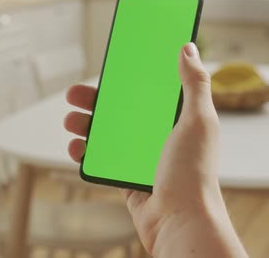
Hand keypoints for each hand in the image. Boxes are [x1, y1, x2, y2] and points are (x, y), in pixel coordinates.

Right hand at [64, 43, 246, 256]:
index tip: (107, 68)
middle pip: (119, 111)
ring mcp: (139, 157)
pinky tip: (76, 147)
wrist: (180, 220)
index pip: (146, 92)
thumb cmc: (193, 171)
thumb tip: (187, 48)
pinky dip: (86, 153)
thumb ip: (194, 84)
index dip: (127, 78)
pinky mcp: (125, 177)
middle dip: (94, 102)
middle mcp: (156, 136)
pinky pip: (101, 159)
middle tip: (73, 95)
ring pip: (106, 135)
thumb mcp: (198, 121)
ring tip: (69, 122)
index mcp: (175, 119)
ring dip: (84, 126)